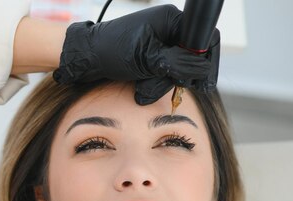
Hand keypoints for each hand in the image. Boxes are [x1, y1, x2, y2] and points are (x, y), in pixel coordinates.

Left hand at [53, 5, 219, 104]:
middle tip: (161, 84)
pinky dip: (152, 86)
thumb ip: (177, 63)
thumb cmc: (111, 52)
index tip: (202, 84)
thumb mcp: (147, 58)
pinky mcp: (151, 60)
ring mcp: (160, 45)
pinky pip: (162, 76)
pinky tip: (138, 88)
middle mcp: (168, 30)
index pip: (205, 38)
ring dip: (160, 85)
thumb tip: (201, 69)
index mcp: (171, 20)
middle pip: (191, 59)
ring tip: (141, 88)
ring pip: (176, 72)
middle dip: (176, 77)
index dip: (206, 63)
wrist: (86, 60)